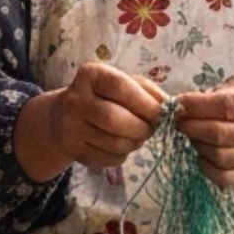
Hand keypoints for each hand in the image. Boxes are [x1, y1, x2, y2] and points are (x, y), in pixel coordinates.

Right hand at [15, 61, 167, 179]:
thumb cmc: (103, 96)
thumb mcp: (123, 83)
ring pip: (114, 143)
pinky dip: (122, 155)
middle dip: (141, 128)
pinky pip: (109, 158)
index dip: (144, 102)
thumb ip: (148, 91)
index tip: (160, 113)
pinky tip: (120, 145)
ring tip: (136, 136)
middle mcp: (75, 100)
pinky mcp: (73, 150)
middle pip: (114, 119)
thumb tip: (171, 107)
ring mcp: (71, 127)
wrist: (63, 118)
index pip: (120, 87)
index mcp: (90, 75)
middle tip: (150, 129)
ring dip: (134, 143)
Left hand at [171, 77, 233, 189]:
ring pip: (219, 156)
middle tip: (178, 119)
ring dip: (196, 144)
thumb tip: (191, 102)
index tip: (178, 102)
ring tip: (191, 133)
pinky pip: (224, 178)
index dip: (198, 105)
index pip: (228, 106)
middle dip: (191, 125)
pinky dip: (205, 167)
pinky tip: (201, 153)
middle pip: (220, 133)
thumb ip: (224, 89)